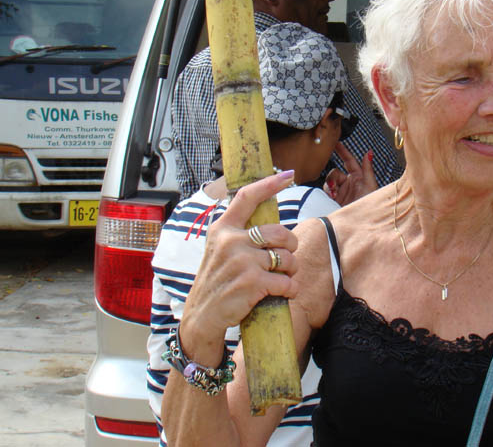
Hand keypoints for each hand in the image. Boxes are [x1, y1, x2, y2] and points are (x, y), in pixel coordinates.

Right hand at [179, 171, 299, 366]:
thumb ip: (240, 234)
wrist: (202, 317)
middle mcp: (231, 241)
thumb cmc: (218, 282)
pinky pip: (287, 282)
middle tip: (284, 259)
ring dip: (290, 271)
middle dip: (290, 247)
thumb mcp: (220, 250)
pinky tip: (279, 294)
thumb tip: (269, 224)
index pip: (247, 197)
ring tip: (279, 279)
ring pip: (287, 258)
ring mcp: (242, 261)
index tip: (288, 174)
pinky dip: (289, 290)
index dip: (269, 184)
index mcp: (222, 229)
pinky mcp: (252, 282)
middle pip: (281, 232)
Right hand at [324, 142, 377, 204]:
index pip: (349, 161)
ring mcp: (340, 192)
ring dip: (330, 186)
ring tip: (334, 195)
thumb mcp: (370, 186)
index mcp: (359, 178)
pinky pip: (325, 191)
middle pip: (336, 172)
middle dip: (333, 176)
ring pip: (329, 181)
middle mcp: (349, 184)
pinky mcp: (333, 200)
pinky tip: (331, 198)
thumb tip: (369, 152)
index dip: (343, 152)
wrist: (362, 224)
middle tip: (334, 185)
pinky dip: (327, 193)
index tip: (336, 143)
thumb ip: (367, 169)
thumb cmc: (371, 205)